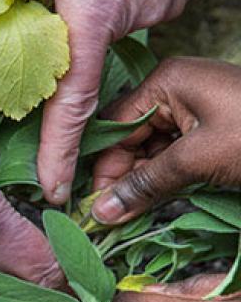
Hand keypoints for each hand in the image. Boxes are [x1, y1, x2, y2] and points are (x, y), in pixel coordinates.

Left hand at [0, 0, 216, 203]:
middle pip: (82, 56)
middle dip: (56, 46)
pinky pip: (137, 3)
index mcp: (93, 5)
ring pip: (108, 24)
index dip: (60, 152)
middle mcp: (134, 11)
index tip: (55, 188)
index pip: (70, 100)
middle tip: (44, 8)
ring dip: (87, 8)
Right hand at [90, 57, 240, 223]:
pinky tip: (153, 203)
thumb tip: (101, 212)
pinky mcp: (208, 130)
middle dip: (119, 179)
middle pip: (128, 140)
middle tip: (109, 219)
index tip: (93, 207)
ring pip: (149, 152)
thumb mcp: (199, 159)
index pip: (113, 127)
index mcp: (165, 82)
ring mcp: (192, 109)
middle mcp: (173, 91)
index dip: (101, 169)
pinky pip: (171, 156)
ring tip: (129, 216)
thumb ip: (146, 184)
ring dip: (140, 184)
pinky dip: (162, 181)